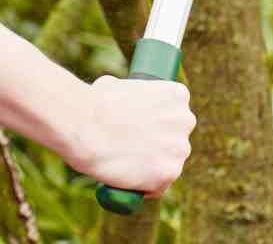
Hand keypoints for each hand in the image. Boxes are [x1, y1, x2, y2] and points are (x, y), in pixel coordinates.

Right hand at [62, 76, 194, 195]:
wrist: (87, 126)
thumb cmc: (96, 102)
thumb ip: (129, 92)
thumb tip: (121, 97)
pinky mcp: (169, 173)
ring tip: (130, 167)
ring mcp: (179, 148)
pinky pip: (160, 186)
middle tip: (136, 149)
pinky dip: (148, 188)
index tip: (145, 128)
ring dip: (155, 166)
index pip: (176, 113)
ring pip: (170, 163)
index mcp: (178, 95)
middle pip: (176, 138)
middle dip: (161, 144)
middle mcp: (185, 120)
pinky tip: (132, 184)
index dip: (161, 122)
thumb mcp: (119, 85)